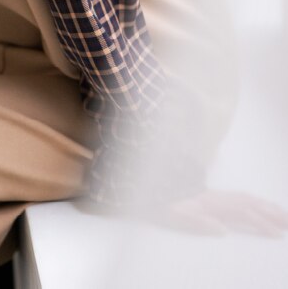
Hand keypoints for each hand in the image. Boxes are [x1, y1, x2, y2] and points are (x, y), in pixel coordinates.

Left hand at [143, 188, 287, 237]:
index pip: (241, 210)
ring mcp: (215, 196)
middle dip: (270, 211)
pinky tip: (261, 210)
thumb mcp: (177, 217)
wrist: (151, 191)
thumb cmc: (164, 206)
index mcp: (210, 201)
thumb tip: (223, 231)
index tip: (275, 233)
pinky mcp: (213, 199)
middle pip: (248, 201)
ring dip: (265, 206)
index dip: (260, 220)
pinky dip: (254, 203)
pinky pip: (239, 199)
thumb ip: (199, 223)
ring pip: (246, 199)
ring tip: (283, 217)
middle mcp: (215, 196)